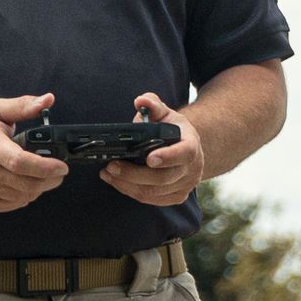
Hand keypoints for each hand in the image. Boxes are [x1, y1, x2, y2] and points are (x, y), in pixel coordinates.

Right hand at [0, 92, 70, 212]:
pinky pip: (14, 204)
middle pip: (27, 184)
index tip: (62, 166)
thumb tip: (48, 99)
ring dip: (39, 188)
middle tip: (58, 172)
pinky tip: (23, 183)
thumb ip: (23, 106)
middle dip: (50, 180)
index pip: (21, 162)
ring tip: (41, 175)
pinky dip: (25, 195)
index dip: (46, 167)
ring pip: (24, 196)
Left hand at [100, 92, 205, 206]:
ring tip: (108, 173)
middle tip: (111, 166)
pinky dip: (131, 192)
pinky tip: (117, 182)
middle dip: (134, 174)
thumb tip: (140, 101)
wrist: (187, 149)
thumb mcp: (165, 113)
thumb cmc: (172, 130)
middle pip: (164, 178)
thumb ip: (153, 105)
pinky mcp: (177, 196)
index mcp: (192, 144)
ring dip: (127, 184)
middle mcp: (192, 168)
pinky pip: (152, 199)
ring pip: (154, 192)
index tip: (149, 158)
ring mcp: (186, 185)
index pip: (184, 153)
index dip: (168, 157)